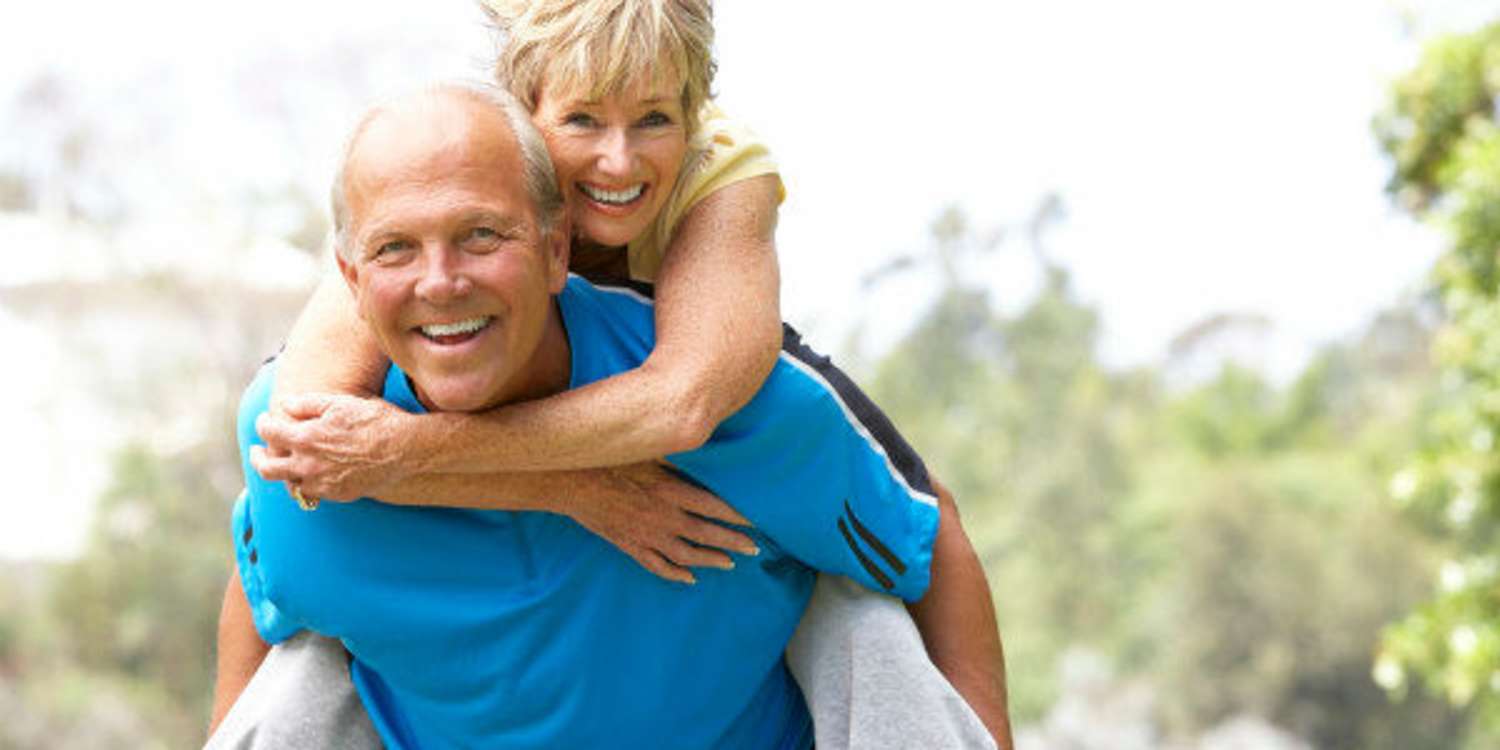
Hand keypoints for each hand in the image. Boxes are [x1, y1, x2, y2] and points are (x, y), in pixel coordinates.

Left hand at [250, 393, 413, 500]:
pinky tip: (313, 474)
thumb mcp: (340, 403)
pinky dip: (308, 483)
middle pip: (267, 468)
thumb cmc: (374, 420)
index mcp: (305, 438)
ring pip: (290, 484)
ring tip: (286, 464)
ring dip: (284, 472)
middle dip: (257, 457)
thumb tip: (285, 406)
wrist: (404, 448)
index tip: (264, 420)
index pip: (269, 433)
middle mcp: (308, 465)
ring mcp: (323, 483)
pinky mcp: (338, 494)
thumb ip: (307, 404)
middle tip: (257, 451)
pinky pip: (313, 493)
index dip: (262, 424)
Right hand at [569, 462, 759, 583]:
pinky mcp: (630, 545)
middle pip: (708, 535)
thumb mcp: (648, 452)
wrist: (570, 481)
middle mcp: (664, 518)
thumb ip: (676, 456)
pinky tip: (689, 578)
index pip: (716, 507)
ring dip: (711, 561)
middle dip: (734, 543)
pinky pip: (657, 565)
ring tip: (730, 564)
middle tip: (755, 549)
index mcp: (672, 493)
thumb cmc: (608, 459)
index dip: (739, 516)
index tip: (758, 521)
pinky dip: (676, 574)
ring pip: (687, 556)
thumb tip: (701, 446)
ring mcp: (647, 536)